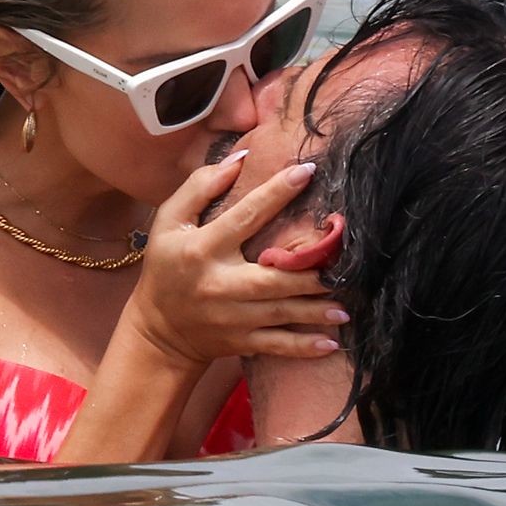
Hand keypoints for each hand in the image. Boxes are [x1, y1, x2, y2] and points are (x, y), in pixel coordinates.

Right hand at [120, 155, 349, 372]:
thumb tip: (241, 157)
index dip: (277, 192)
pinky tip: (330, 344)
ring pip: (281, 313)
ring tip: (348, 304)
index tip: (309, 172)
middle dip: (309, 272)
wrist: (157, 330)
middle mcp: (219, 283)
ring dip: (317, 310)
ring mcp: (231, 317)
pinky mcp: (240, 342)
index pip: (245, 216)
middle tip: (345, 258)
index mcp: (202, 248)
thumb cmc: (166, 265)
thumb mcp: (169, 221)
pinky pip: (276, 345)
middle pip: (272, 277)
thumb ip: (200, 186)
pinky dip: (303, 347)